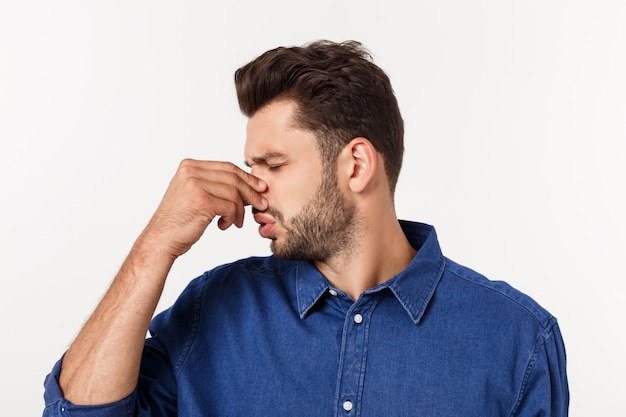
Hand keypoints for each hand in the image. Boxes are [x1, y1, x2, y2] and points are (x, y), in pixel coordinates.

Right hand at [140, 159, 267, 258]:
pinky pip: (230, 206)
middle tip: (261, 204)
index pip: (227, 167)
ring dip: (240, 210)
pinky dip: (233, 218)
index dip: (247, 177)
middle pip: (233, 177)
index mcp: (189, 166)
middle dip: (251, 191)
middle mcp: (191, 171)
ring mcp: (195, 185)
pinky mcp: (201, 201)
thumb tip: (248, 184)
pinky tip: (225, 225)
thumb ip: (213, 184)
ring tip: (237, 222)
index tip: (260, 188)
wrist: (160, 240)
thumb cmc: (179, 221)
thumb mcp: (193, 194)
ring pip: (234, 192)